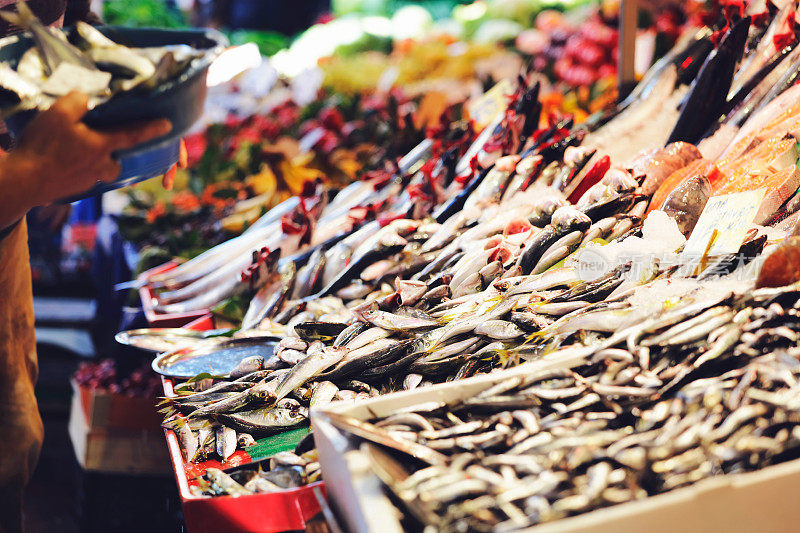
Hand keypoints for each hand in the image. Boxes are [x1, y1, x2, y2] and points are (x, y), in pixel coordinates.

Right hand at [8, 91, 170, 206]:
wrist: (24, 182)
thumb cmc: (43, 147)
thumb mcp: (58, 113)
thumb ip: (78, 101)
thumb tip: (86, 98)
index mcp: (102, 147)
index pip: (133, 135)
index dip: (151, 129)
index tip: (168, 126)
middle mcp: (100, 167)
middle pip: (115, 161)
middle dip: (112, 154)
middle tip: (95, 142)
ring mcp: (87, 181)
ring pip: (99, 171)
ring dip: (93, 163)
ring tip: (73, 152)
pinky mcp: (74, 189)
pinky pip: (81, 177)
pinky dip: (75, 169)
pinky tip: (59, 162)